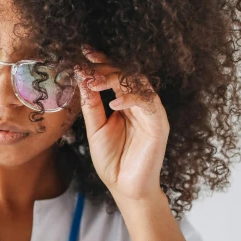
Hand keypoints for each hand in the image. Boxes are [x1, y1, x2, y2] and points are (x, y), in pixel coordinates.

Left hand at [74, 46, 169, 201]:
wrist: (125, 189)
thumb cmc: (112, 161)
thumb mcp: (95, 129)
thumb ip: (91, 105)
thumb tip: (81, 77)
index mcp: (124, 103)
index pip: (115, 76)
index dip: (101, 62)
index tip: (83, 52)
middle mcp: (139, 104)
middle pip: (127, 73)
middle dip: (106, 66)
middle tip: (87, 63)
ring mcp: (151, 113)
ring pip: (139, 83)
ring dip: (116, 78)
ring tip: (95, 81)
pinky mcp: (159, 124)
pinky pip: (148, 103)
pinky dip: (131, 99)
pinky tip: (114, 103)